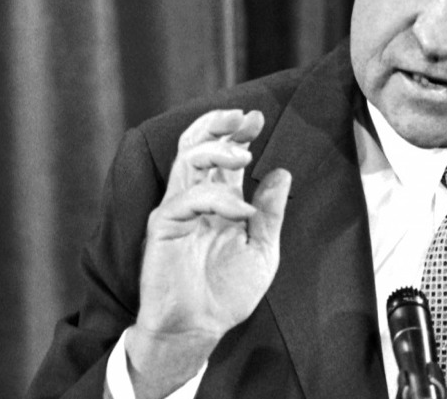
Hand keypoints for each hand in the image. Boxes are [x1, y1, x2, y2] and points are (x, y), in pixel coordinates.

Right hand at [126, 109, 290, 396]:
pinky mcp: (164, 226)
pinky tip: (243, 210)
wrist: (199, 327)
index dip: (236, 132)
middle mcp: (196, 199)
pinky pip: (188, 197)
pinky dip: (217, 196)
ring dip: (216, 148)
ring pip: (185, 159)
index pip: (222, 155)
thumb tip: (281, 172)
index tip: (257, 118)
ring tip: (244, 155)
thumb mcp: (262, 249)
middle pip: (197, 145)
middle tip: (246, 118)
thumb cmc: (226, 293)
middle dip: (220, 125)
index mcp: (218, 201)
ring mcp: (178, 210)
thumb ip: (271, 213)